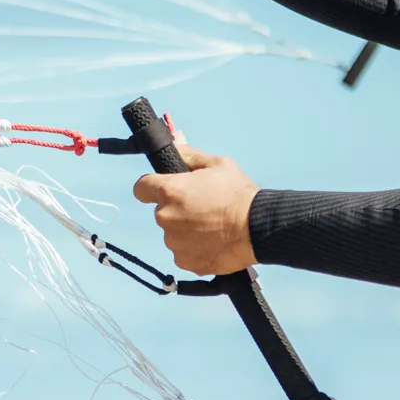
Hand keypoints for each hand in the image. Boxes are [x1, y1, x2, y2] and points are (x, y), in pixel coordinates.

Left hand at [132, 143, 258, 275]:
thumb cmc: (239, 194)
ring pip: (173, 233)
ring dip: (185, 230)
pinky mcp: (185, 261)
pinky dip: (194, 248)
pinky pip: (183, 252)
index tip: (164, 189)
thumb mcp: (217, 164)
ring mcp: (174, 242)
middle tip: (202, 207)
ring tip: (212, 225)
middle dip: (177, 208)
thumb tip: (174, 139)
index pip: (141, 187)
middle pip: (161, 211)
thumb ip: (189, 155)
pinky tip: (213, 241)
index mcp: (169, 190)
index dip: (152, 187)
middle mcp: (166, 217)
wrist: (258, 228)